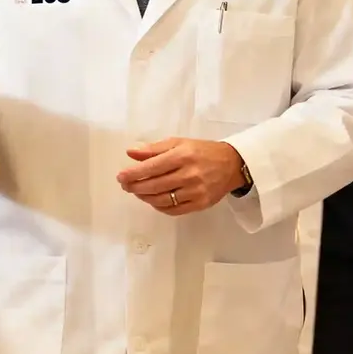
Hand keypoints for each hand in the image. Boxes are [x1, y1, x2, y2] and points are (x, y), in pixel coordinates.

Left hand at [116, 138, 245, 215]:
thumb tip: (131, 153)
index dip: (133, 173)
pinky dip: (159, 206)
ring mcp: (195, 191)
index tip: (121, 176)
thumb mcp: (179, 143)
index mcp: (183, 155)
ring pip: (162, 200)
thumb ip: (154, 149)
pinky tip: (153, 200)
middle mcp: (189, 174)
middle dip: (135, 186)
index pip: (152, 167)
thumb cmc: (202, 151)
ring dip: (145, 197)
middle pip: (154, 185)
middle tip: (125, 185)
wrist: (232, 164)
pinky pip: (173, 210)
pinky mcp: (200, 204)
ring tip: (138, 191)